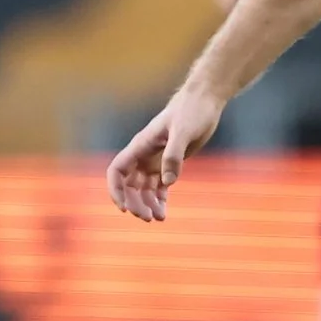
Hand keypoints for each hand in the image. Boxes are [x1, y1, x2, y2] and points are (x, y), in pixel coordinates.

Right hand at [106, 84, 227, 221]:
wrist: (204, 101)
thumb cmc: (192, 111)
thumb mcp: (183, 131)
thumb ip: (174, 155)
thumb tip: (168, 182)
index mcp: (140, 146)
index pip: (117, 170)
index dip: (115, 190)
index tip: (123, 208)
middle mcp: (144, 155)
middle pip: (130, 185)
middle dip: (135, 202)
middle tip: (148, 218)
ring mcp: (156, 160)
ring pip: (144, 188)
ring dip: (147, 204)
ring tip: (159, 219)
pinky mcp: (170, 164)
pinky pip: (160, 186)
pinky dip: (160, 200)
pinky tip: (164, 211)